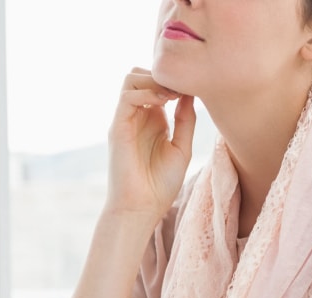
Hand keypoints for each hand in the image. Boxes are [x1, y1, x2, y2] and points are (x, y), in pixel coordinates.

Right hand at [106, 68, 196, 221]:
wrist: (141, 209)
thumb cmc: (160, 186)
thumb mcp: (181, 148)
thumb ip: (185, 121)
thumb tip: (190, 93)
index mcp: (153, 120)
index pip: (156, 84)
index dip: (173, 79)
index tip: (194, 85)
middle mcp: (137, 117)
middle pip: (141, 75)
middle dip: (162, 74)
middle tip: (182, 87)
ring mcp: (126, 121)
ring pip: (131, 79)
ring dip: (153, 79)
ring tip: (172, 94)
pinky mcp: (118, 128)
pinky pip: (127, 97)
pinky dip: (146, 92)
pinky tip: (164, 102)